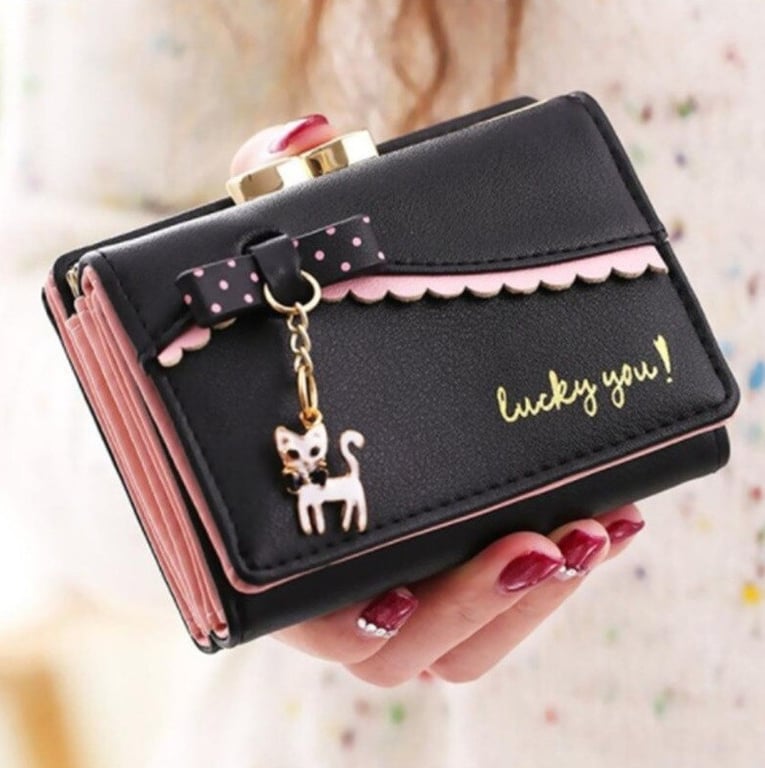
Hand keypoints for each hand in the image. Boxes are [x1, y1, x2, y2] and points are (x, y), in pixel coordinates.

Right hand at [230, 115, 645, 686]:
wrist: (303, 369)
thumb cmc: (282, 333)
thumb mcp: (276, 264)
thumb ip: (271, 197)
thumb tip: (298, 137)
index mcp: (273, 546)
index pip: (314, 618)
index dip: (376, 614)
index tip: (427, 575)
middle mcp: (335, 586)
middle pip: (405, 649)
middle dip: (480, 605)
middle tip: (546, 537)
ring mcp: (400, 584)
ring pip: (466, 645)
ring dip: (534, 597)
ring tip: (598, 525)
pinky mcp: (453, 566)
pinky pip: (504, 608)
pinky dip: (556, 575)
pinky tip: (607, 512)